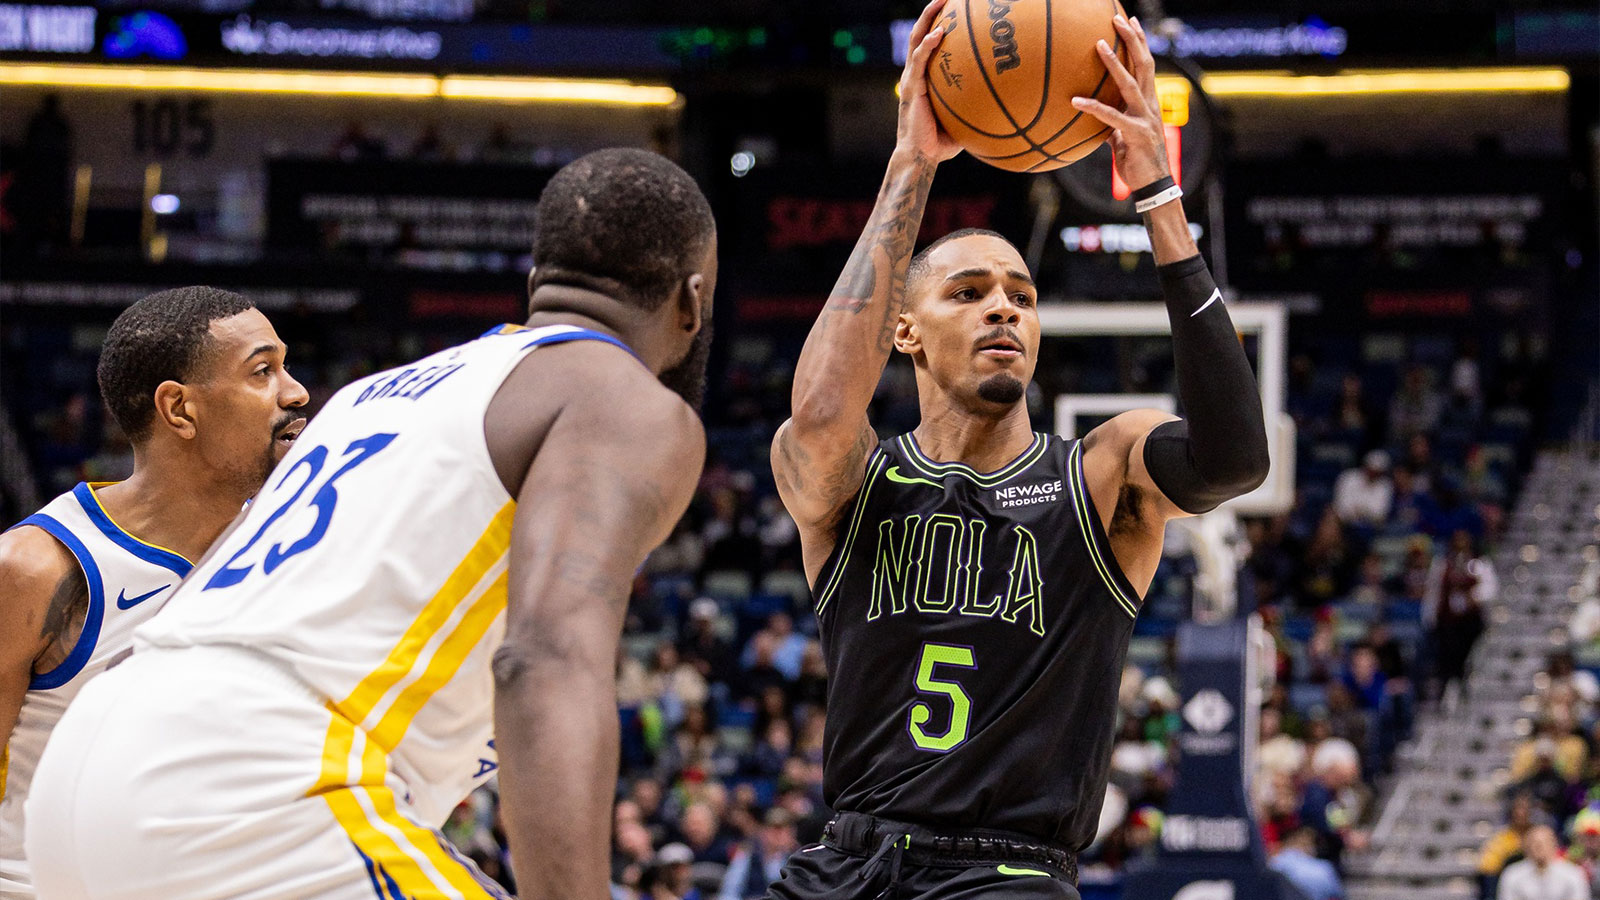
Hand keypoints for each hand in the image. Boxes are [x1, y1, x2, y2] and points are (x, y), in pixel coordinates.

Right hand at [896, 0, 962, 163]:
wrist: (921, 157)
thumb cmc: (943, 143)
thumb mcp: (965, 119)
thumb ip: (978, 105)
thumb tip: (1009, 101)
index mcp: (926, 78)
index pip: (931, 44)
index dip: (940, 24)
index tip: (956, 9)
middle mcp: (916, 73)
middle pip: (922, 33)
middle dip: (932, 11)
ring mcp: (911, 78)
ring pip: (917, 40)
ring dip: (927, 18)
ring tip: (940, 1)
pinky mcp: (911, 87)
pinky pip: (920, 60)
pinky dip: (929, 45)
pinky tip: (940, 33)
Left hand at [1070, 15, 1171, 189]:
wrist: (1153, 186)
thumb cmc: (1137, 162)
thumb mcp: (1122, 138)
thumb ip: (1112, 125)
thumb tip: (1096, 119)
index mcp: (1148, 102)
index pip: (1146, 65)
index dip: (1140, 42)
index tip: (1130, 21)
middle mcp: (1150, 105)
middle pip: (1143, 64)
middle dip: (1132, 40)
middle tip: (1117, 19)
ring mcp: (1145, 118)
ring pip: (1129, 84)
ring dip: (1114, 63)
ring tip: (1098, 44)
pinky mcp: (1136, 134)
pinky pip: (1112, 117)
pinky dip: (1093, 108)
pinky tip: (1076, 100)